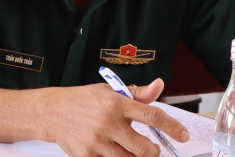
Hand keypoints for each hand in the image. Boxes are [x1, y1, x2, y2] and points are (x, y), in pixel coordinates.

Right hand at [39, 79, 189, 156]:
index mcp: (116, 103)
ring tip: (134, 151)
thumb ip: (137, 93)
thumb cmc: (83, 100)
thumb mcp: (109, 91)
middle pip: (144, 148)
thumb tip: (159, 85)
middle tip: (152, 150)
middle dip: (153, 152)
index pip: (151, 116)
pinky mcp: (87, 156)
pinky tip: (115, 153)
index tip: (183, 135)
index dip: (172, 127)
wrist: (51, 112)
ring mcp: (97, 142)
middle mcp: (108, 123)